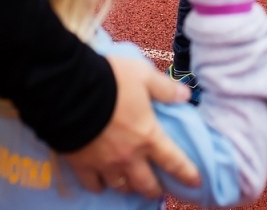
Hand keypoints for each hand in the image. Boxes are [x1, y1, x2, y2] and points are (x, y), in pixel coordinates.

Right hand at [63, 54, 198, 195]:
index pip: (174, 161)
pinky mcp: (82, 165)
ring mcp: (104, 164)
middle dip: (154, 189)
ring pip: (121, 187)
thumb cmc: (111, 80)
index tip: (196, 182)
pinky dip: (100, 185)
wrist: (70, 90)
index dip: (187, 174)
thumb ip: (165, 88)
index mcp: (148, 136)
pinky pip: (93, 185)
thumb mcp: (143, 76)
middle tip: (156, 188)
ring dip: (129, 186)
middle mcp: (129, 157)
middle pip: (146, 185)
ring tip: (130, 182)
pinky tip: (101, 182)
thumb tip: (186, 95)